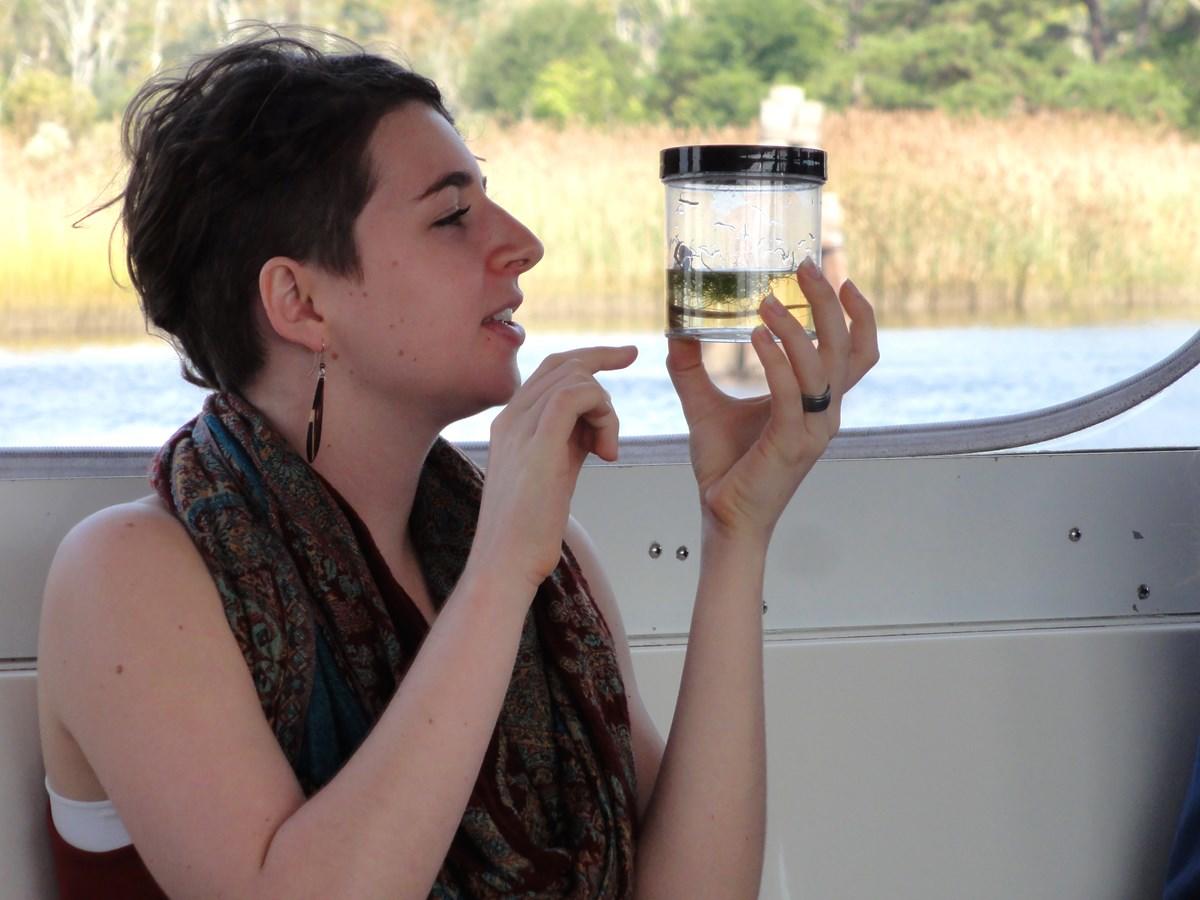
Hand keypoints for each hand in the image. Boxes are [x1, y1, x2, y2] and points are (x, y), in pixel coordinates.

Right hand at [471, 345, 637, 592]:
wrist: (505, 564)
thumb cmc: (528, 530)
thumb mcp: (551, 473)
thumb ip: (568, 442)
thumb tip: (594, 426)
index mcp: (511, 423)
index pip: (550, 369)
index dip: (589, 358)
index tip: (622, 355)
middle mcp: (510, 418)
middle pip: (562, 364)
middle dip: (604, 359)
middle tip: (633, 361)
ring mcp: (520, 429)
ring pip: (573, 379)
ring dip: (606, 408)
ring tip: (607, 450)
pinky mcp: (537, 445)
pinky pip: (574, 397)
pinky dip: (602, 413)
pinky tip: (605, 451)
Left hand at [667, 260, 877, 541]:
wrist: (723, 517)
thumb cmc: (725, 466)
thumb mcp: (704, 404)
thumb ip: (692, 368)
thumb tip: (674, 331)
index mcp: (817, 402)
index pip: (856, 352)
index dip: (859, 313)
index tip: (841, 275)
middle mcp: (825, 414)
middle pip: (846, 347)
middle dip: (829, 303)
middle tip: (803, 267)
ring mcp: (813, 430)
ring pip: (823, 366)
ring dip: (797, 327)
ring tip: (764, 302)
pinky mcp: (792, 444)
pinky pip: (792, 394)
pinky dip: (777, 361)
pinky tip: (755, 336)